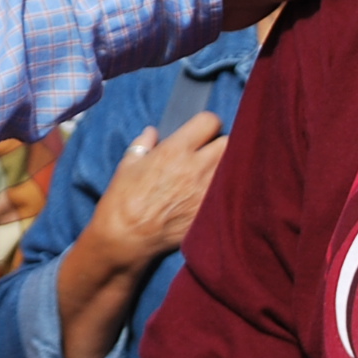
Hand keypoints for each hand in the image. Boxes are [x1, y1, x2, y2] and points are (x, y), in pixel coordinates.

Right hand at [86, 111, 228, 271]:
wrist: (127, 236)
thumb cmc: (123, 199)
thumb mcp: (128, 164)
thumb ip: (144, 144)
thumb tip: (152, 133)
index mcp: (175, 150)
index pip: (209, 121)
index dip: (207, 124)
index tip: (202, 132)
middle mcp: (196, 167)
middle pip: (229, 142)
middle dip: (221, 144)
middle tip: (211, 152)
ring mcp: (206, 192)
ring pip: (235, 168)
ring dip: (226, 168)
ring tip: (214, 174)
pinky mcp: (210, 212)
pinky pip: (229, 195)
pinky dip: (225, 192)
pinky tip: (214, 196)